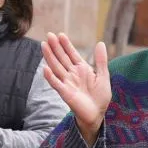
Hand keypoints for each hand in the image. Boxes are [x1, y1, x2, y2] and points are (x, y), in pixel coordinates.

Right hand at [42, 32, 110, 146]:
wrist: (98, 113)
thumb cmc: (100, 96)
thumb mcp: (103, 76)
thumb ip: (101, 60)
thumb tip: (100, 43)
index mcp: (81, 69)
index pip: (72, 54)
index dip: (66, 45)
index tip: (60, 34)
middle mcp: (72, 74)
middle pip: (62, 58)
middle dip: (56, 47)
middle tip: (49, 35)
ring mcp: (67, 83)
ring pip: (56, 67)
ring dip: (50, 57)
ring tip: (44, 45)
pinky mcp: (65, 93)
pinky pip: (56, 84)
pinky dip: (50, 77)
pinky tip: (45, 68)